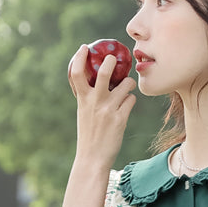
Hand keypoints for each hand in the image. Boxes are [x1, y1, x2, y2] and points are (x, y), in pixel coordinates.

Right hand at [67, 43, 135, 171]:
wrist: (93, 158)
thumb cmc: (89, 136)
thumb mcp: (84, 113)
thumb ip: (88, 98)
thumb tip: (96, 83)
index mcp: (83, 99)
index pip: (77, 72)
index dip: (79, 57)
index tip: (84, 48)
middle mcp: (95, 102)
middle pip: (104, 72)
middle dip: (111, 61)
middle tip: (114, 59)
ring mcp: (108, 110)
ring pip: (125, 85)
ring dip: (128, 83)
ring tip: (127, 87)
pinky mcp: (121, 119)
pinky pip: (131, 101)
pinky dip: (130, 100)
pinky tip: (127, 104)